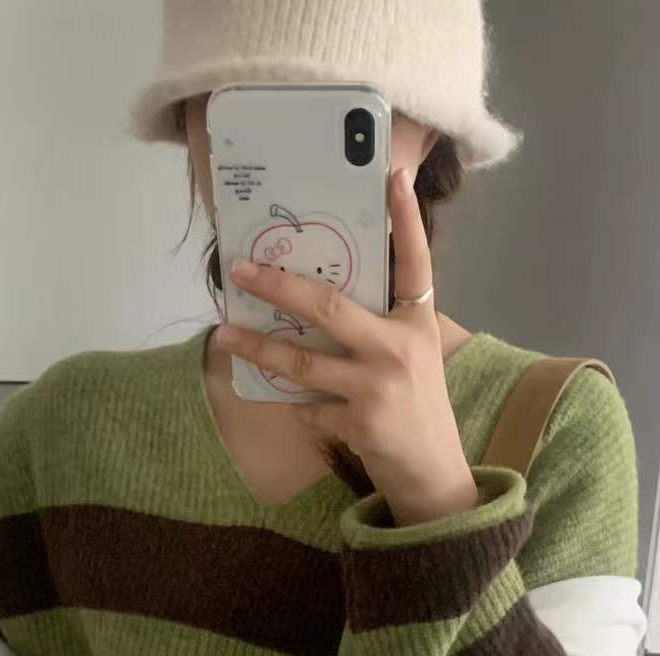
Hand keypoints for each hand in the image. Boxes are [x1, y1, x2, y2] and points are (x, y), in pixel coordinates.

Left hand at [214, 168, 477, 525]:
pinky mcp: (360, 422)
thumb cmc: (416, 409)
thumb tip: (315, 302)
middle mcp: (401, 348)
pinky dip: (304, 410)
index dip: (406, 220)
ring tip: (225, 335)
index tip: (391, 176)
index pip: (415, 263)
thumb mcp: (412, 358)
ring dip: (259, 347)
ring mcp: (379, 386)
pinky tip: (315, 414)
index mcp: (419, 323)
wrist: (433, 473)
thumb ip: (379, 328)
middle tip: (243, 270)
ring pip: (302, 361)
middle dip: (279, 286)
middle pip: (330, 307)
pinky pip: (310, 407)